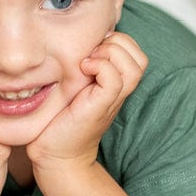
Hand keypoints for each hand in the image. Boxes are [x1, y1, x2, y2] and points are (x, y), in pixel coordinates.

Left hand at [27, 32, 146, 171]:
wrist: (56, 155)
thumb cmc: (59, 121)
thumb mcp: (73, 87)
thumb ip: (81, 67)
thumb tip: (72, 40)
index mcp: (115, 85)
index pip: (135, 53)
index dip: (118, 41)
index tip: (93, 47)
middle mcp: (119, 92)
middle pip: (140, 57)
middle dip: (118, 44)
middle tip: (93, 53)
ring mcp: (112, 100)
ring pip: (134, 65)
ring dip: (111, 53)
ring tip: (89, 61)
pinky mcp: (99, 106)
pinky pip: (114, 78)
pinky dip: (100, 66)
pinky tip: (82, 69)